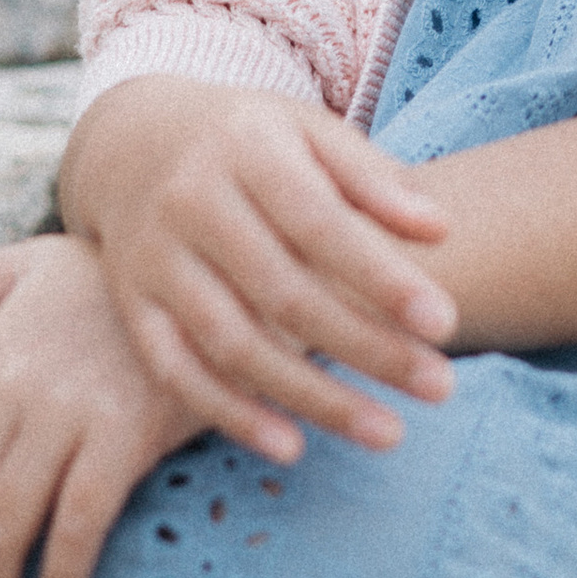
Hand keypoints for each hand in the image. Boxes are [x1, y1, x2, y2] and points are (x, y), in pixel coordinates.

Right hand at [63, 75, 456, 455]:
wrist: (131, 140)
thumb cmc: (248, 140)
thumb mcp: (308, 131)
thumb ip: (373, 178)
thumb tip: (440, 229)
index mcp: (248, 149)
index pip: (322, 223)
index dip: (382, 278)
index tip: (445, 324)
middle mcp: (195, 202)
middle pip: (285, 292)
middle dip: (367, 347)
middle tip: (441, 387)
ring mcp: (156, 258)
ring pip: (235, 343)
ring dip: (313, 397)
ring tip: (388, 432)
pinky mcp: (134, 306)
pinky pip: (179, 371)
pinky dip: (233, 413)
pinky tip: (293, 446)